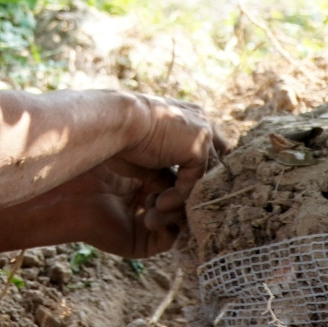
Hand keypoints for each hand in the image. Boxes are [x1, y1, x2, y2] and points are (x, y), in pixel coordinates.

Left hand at [37, 155, 192, 257]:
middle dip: (184, 193)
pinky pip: (168, 239)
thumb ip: (177, 160)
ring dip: (174, 208)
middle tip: (182, 184)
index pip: (181, 183)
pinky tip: (150, 210)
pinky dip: (166, 224)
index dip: (190, 177)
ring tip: (155, 199)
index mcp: (150, 182)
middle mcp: (149, 205)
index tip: (195, 165)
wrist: (74, 190)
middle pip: (184, 203)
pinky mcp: (141, 245)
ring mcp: (146, 227)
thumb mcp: (146, 160)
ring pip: (179, 221)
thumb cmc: (103, 165)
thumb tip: (209, 155)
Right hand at [115, 93, 222, 208]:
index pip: (205, 148)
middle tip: (171, 207)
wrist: (116, 122)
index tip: (172, 191)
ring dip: (184, 196)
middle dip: (195, 186)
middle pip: (211, 162)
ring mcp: (202, 134)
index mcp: (188, 116)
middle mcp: (200, 120)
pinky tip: (159, 204)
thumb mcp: (147, 158)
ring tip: (162, 210)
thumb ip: (164, 172)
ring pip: (202, 175)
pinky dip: (178, 197)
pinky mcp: (198, 147)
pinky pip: (193, 182)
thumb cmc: (121, 137)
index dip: (193, 171)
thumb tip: (171, 193)